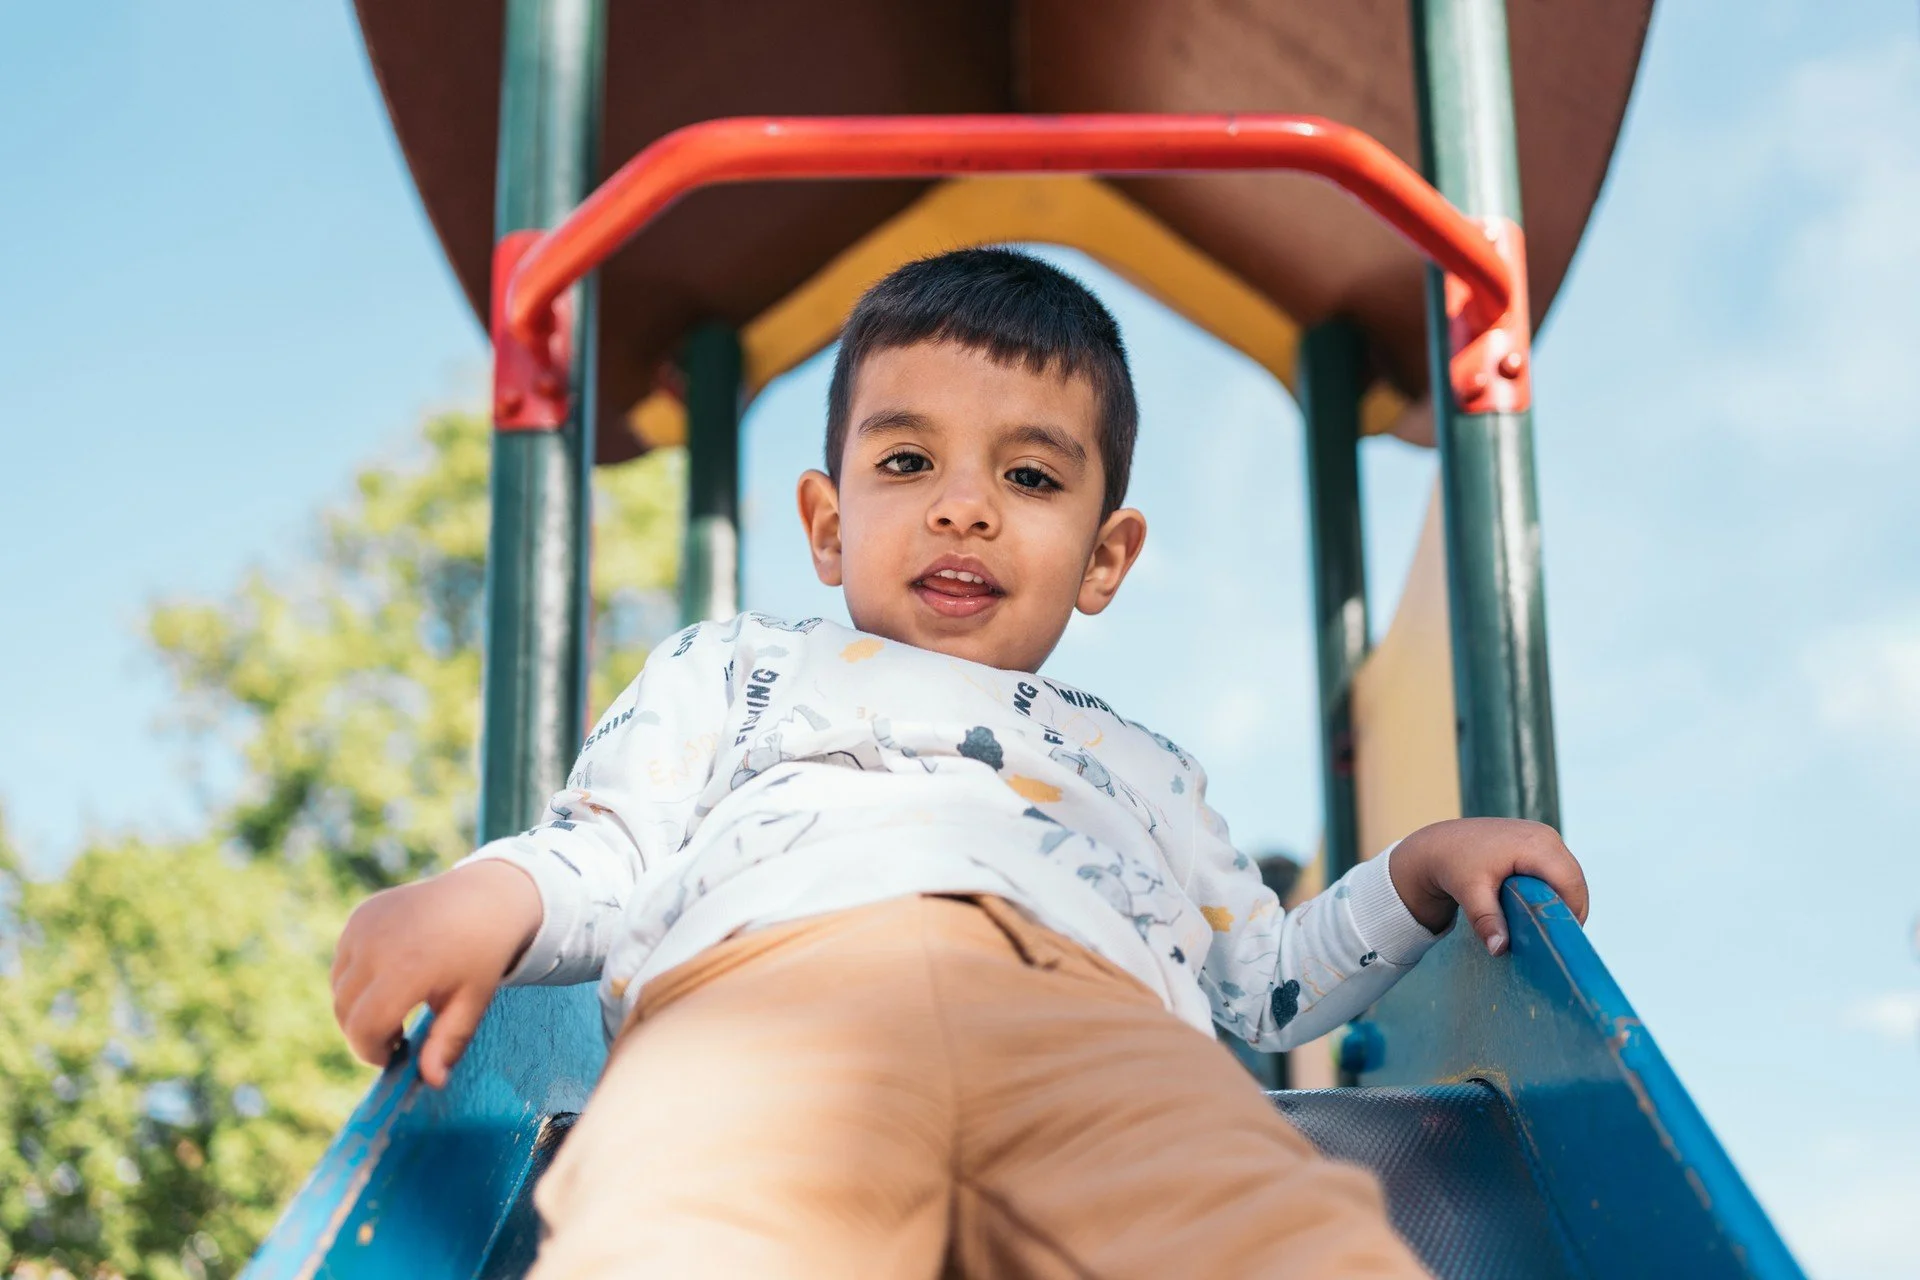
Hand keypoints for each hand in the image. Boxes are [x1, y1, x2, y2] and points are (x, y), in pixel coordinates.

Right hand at [330, 860, 542, 1087]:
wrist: (485, 896)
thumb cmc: (482, 954)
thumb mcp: (473, 1001)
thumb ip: (448, 1042)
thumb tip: (432, 1082)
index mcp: (408, 967)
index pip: (363, 1027)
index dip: (372, 1052)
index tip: (395, 1055)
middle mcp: (377, 943)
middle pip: (344, 1010)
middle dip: (364, 1033)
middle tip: (398, 1036)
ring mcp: (364, 925)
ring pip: (339, 987)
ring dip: (357, 1007)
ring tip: (397, 1006)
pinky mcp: (360, 915)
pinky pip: (343, 961)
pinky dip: (357, 979)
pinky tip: (391, 975)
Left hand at [1388, 817, 1588, 955]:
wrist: (1439, 844)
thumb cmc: (1453, 864)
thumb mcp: (1469, 892)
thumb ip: (1487, 919)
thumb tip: (1499, 949)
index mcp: (1535, 845)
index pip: (1570, 885)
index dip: (1569, 914)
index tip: (1557, 942)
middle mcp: (1546, 836)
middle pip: (1574, 883)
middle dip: (1567, 912)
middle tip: (1552, 941)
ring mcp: (1545, 837)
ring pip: (1569, 879)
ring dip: (1561, 903)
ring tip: (1543, 928)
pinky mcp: (1540, 844)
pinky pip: (1558, 873)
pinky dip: (1553, 893)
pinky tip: (1536, 911)